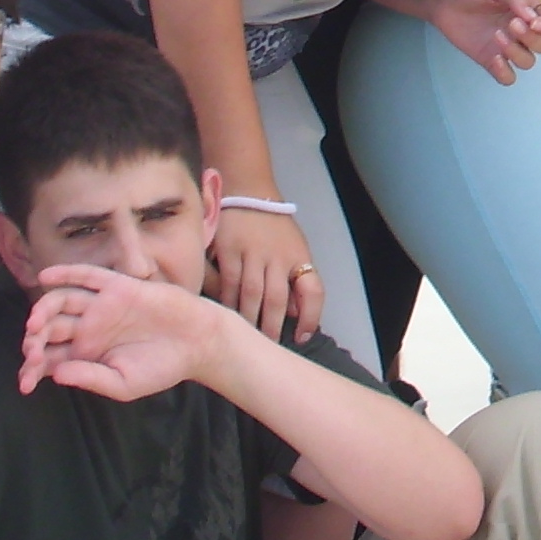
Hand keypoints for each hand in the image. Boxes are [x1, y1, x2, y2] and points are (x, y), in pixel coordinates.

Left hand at [18, 259, 237, 399]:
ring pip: (62, 302)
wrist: (197, 342)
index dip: (33, 368)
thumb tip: (57, 374)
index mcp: (86, 354)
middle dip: (34, 341)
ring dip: (43, 310)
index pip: (50, 358)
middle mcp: (88, 328)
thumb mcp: (123, 384)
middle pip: (49, 329)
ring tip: (35, 323)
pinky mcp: (118, 287)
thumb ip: (91, 379)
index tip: (26, 383)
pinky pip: (87, 276)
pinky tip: (47, 277)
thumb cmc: (162, 367)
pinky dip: (66, 273)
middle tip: (31, 352)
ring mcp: (101, 306)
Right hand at [204, 203, 324, 343]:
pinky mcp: (228, 249)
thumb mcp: (294, 247)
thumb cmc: (273, 226)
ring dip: (249, 320)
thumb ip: (295, 279)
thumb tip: (295, 313)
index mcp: (298, 256)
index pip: (313, 290)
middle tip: (267, 347)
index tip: (303, 337)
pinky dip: (228, 302)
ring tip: (246, 338)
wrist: (247, 192)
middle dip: (273, 327)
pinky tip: (227, 315)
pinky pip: (228, 283)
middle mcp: (278, 256)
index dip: (311, 317)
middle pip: (277, 299)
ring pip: (251, 295)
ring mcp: (252, 253)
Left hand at [416, 0, 540, 82]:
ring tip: (497, 36)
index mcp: (530, 11)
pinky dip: (505, 72)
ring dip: (517, 53)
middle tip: (511, 24)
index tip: (534, 23)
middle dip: (532, 38)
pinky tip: (494, 58)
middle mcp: (523, 31)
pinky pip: (508, 77)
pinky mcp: (491, 61)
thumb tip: (532, 18)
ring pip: (528, 62)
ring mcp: (508, 48)